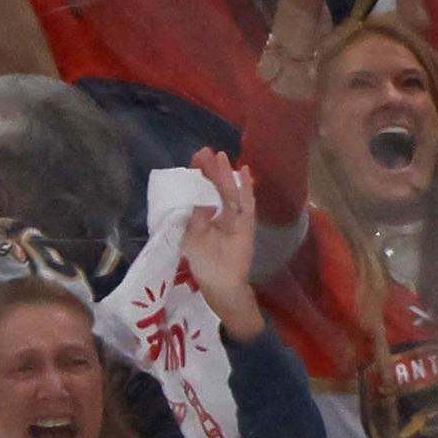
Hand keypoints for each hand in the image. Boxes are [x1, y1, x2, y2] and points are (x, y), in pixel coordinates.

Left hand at [179, 147, 265, 338]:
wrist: (221, 287)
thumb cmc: (202, 266)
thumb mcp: (190, 236)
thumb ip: (193, 215)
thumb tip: (196, 195)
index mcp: (206, 219)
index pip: (203, 192)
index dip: (199, 176)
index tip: (195, 158)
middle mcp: (221, 218)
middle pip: (217, 188)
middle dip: (211, 170)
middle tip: (205, 150)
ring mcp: (236, 222)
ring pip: (231, 193)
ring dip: (226, 174)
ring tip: (221, 156)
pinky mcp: (246, 228)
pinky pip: (247, 205)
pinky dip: (247, 190)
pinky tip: (245, 173)